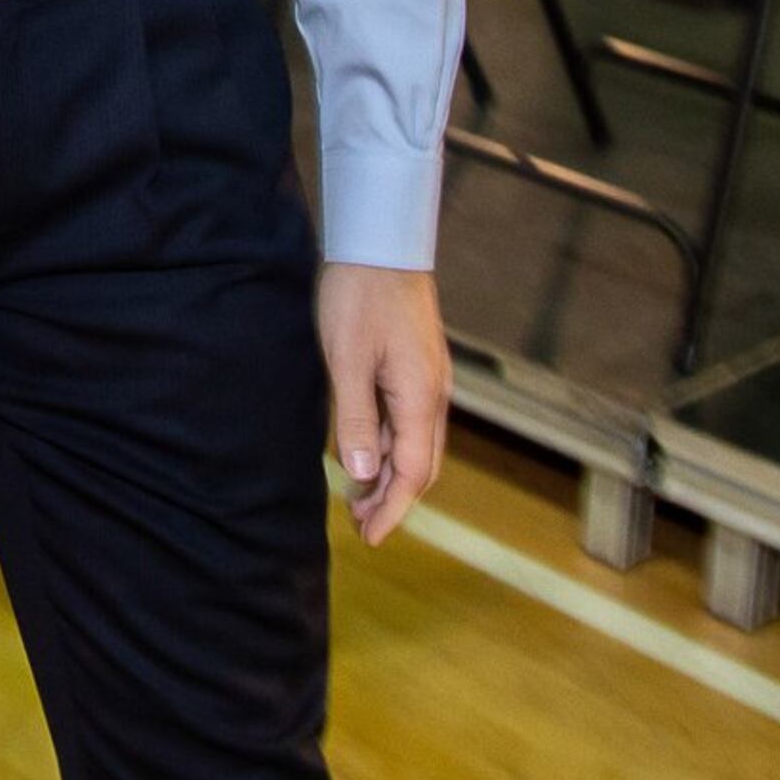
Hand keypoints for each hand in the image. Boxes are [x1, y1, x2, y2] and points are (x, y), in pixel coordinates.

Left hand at [320, 263, 447, 546]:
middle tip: (361, 525)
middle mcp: (432, 395)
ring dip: (389, 472)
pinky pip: (408, 420)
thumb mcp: (347, 358)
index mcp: (420, 399)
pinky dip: (388, 444)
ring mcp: (428, 380)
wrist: (381, 242)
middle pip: (420, 465)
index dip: (391, 509)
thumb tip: (360, 472)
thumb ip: (354, 417)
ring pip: (415, 444)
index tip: (369, 537)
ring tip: (357, 494)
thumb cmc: (359, 296)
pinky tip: (364, 447)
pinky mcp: (416, 366)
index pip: (412, 473)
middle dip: (393, 499)